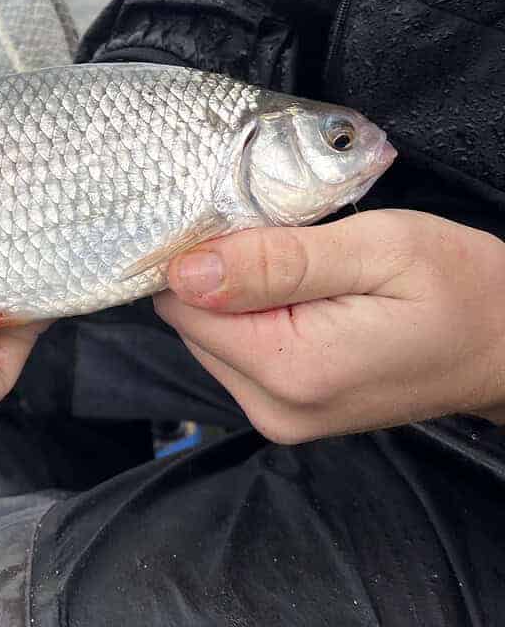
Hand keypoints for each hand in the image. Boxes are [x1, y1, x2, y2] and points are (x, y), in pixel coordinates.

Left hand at [155, 210, 504, 443]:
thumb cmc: (461, 289)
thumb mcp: (377, 249)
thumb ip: (277, 262)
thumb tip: (186, 272)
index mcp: (291, 370)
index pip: (183, 305)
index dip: (203, 256)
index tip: (248, 227)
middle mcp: (272, 408)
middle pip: (193, 322)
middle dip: (224, 277)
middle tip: (291, 248)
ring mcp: (278, 418)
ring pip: (211, 336)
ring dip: (241, 297)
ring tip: (308, 275)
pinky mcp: (285, 412)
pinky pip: (237, 353)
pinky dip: (257, 319)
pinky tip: (306, 300)